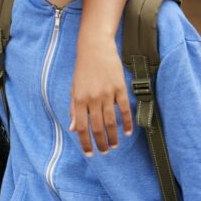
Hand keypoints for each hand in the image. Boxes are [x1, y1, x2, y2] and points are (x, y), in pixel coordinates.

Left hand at [70, 35, 132, 155]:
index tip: (89, 153)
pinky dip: (126, 123)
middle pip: (96, 127)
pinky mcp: (119, 88)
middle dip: (100, 143)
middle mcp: (92, 98)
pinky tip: (127, 132)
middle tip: (104, 152)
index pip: (81, 127)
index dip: (85, 142)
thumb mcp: (73, 89)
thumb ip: (74, 110)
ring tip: (114, 146)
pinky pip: (124, 110)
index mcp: (78, 99)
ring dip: (113, 136)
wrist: (95, 48)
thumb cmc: (82, 70)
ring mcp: (106, 94)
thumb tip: (74, 129)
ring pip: (110, 121)